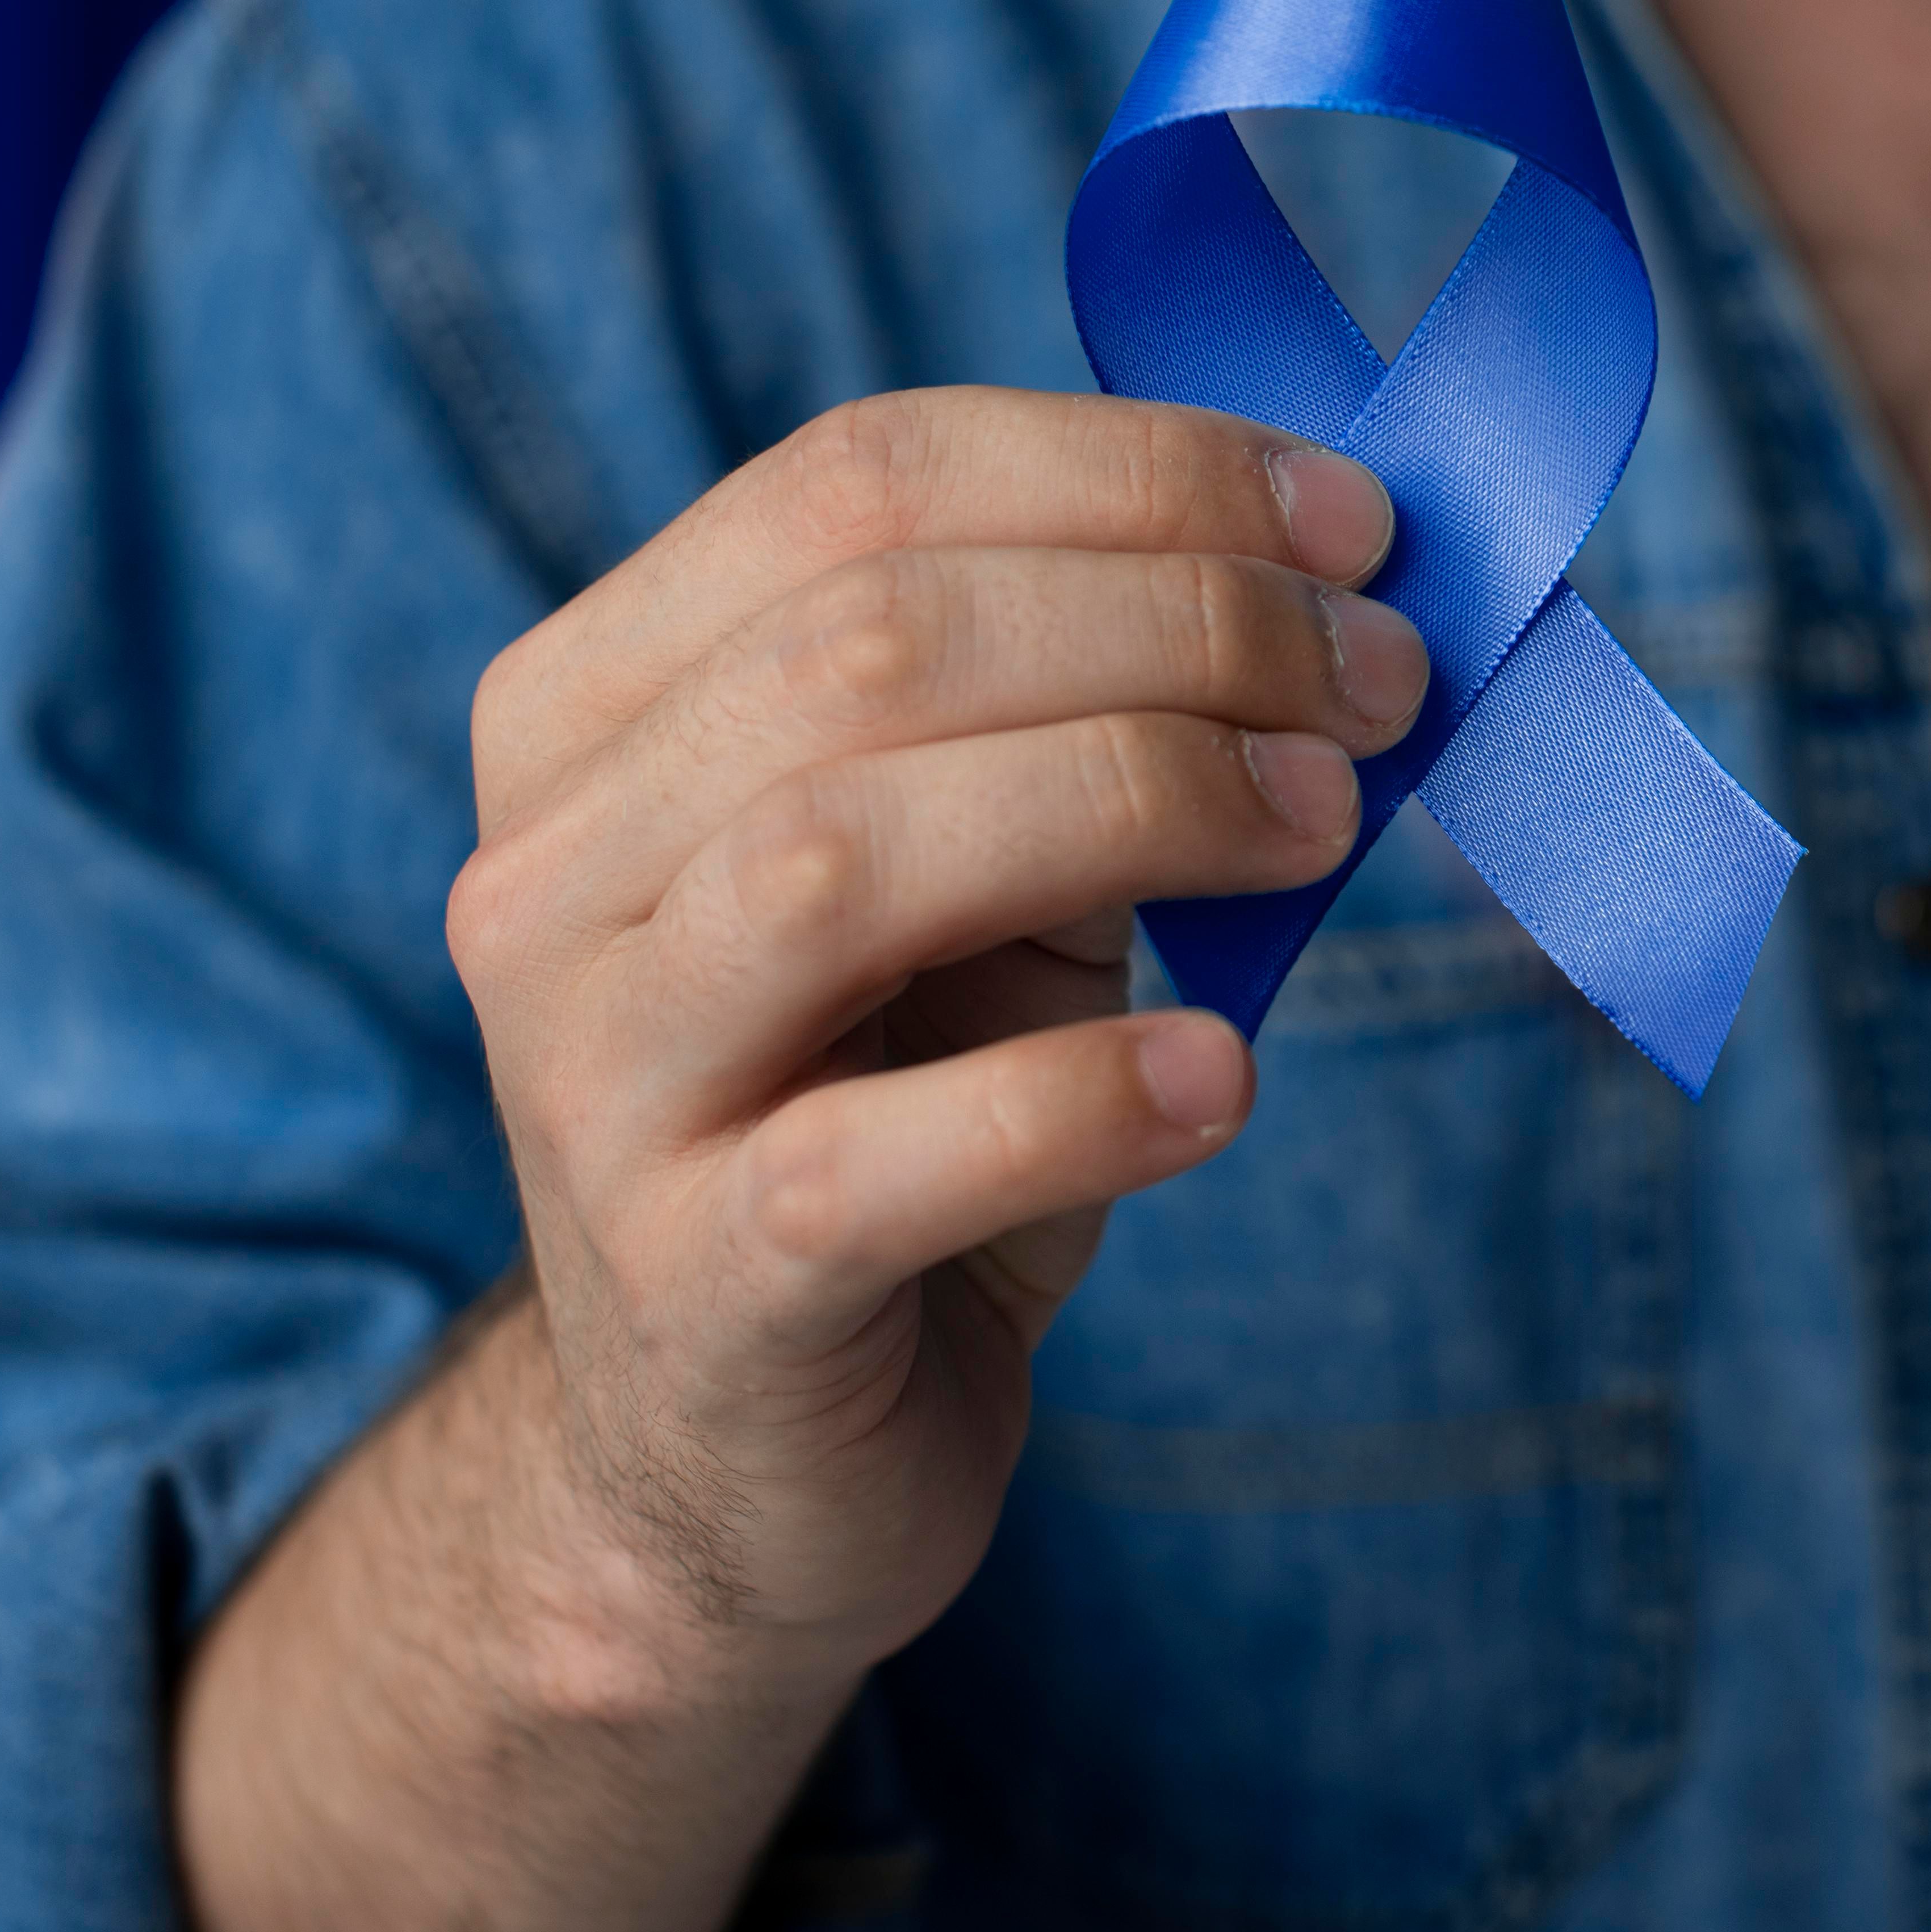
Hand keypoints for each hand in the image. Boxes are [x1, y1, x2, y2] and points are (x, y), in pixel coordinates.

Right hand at [440, 384, 1417, 1680]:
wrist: (744, 1457)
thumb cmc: (900, 1096)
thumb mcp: (981, 866)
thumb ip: (1086, 707)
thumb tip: (1333, 571)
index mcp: (597, 706)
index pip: (858, 483)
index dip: (1134, 474)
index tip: (1356, 521)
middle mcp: (551, 872)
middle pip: (869, 644)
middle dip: (1179, 623)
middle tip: (1379, 678)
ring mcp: (598, 1085)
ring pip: (847, 857)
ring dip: (1142, 800)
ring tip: (1323, 829)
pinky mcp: (694, 1293)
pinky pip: (883, 1160)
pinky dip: (1087, 1096)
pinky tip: (1224, 1081)